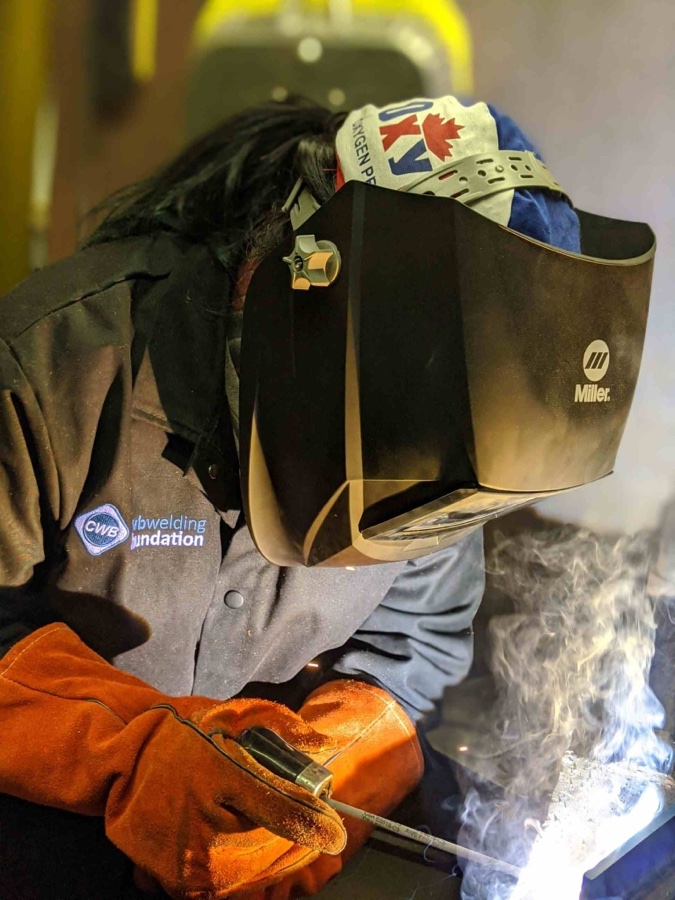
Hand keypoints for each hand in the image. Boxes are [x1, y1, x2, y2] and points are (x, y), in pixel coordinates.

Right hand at [0, 625, 346, 898]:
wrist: (122, 764)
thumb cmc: (182, 736)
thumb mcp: (230, 717)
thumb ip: (279, 726)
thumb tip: (321, 745)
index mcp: (220, 774)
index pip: (280, 809)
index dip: (313, 824)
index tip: (335, 834)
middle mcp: (203, 822)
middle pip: (271, 849)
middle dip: (295, 842)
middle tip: (308, 831)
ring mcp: (187, 860)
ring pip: (251, 875)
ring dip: (272, 861)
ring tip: (276, 839)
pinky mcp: (175, 882)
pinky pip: (225, 888)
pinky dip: (243, 874)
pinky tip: (246, 851)